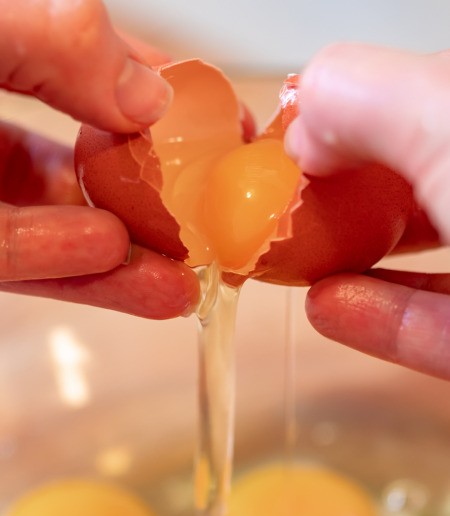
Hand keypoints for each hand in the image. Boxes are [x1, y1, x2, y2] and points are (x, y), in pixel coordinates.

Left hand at [0, 0, 198, 318]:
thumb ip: (61, 41)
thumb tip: (149, 96)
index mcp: (4, 61)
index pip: (94, 82)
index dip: (161, 103)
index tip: (220, 125)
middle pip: (85, 175)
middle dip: (156, 201)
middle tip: (213, 221)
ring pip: (57, 236)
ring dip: (127, 260)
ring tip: (188, 276)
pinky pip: (10, 262)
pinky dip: (67, 265)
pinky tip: (118, 260)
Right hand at [286, 43, 449, 378]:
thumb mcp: (446, 120)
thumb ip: (366, 98)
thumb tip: (305, 119)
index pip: (425, 100)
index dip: (357, 112)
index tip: (296, 137)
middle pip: (428, 180)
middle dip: (354, 189)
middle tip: (288, 202)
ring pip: (437, 256)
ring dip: (358, 258)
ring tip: (295, 258)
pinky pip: (441, 331)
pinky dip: (383, 321)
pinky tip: (329, 308)